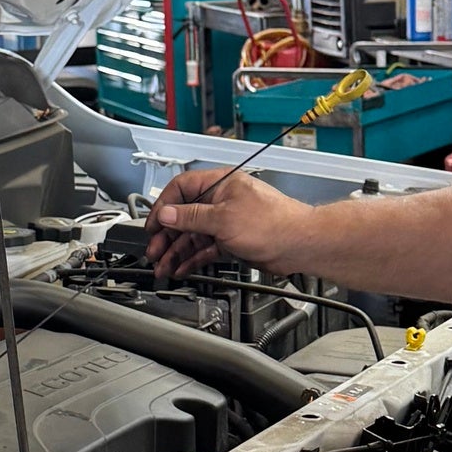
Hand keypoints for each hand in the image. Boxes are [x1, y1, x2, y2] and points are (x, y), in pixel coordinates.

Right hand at [144, 166, 307, 281]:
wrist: (299, 244)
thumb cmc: (273, 223)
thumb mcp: (223, 218)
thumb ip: (191, 217)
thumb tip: (166, 213)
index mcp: (219, 184)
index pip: (181, 189)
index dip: (164, 207)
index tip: (153, 225)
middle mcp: (221, 200)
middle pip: (184, 216)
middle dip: (167, 235)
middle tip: (154, 251)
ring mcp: (226, 221)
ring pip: (194, 236)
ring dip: (177, 251)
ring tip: (163, 266)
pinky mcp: (232, 240)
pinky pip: (206, 248)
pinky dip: (193, 258)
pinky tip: (182, 268)